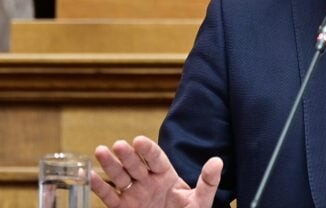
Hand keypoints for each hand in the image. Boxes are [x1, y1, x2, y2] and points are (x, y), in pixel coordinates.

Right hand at [91, 135, 222, 207]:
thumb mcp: (200, 201)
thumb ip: (207, 182)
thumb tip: (217, 161)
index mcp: (167, 176)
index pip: (156, 159)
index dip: (148, 150)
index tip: (139, 141)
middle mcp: (148, 182)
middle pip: (136, 165)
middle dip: (127, 155)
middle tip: (119, 145)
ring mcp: (134, 195)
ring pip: (120, 177)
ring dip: (111, 165)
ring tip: (100, 151)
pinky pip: (110, 197)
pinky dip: (100, 187)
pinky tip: (91, 176)